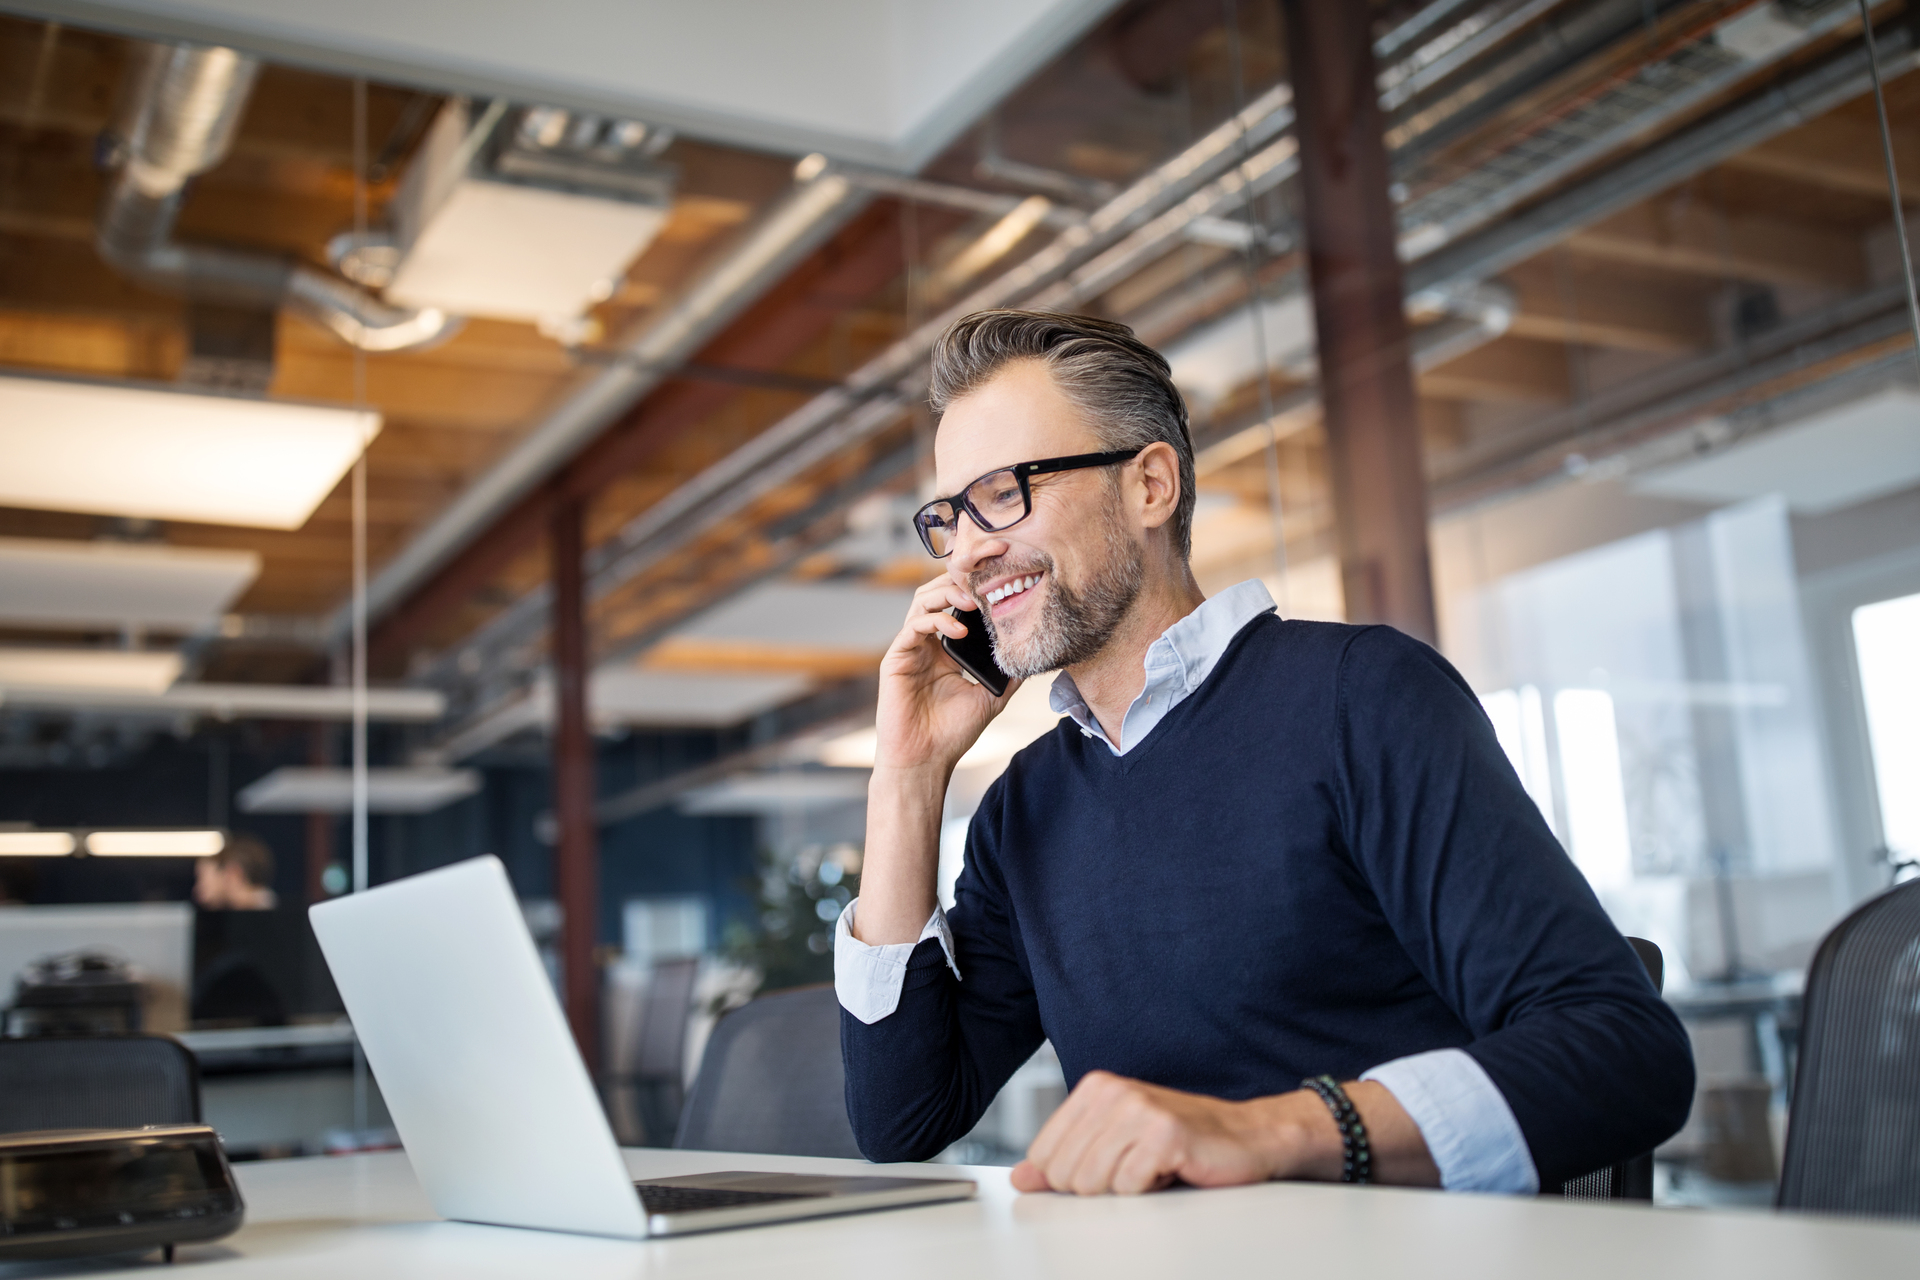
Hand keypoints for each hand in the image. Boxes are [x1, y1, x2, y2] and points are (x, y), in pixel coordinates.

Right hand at [873, 573, 1020, 775]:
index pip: (957, 605)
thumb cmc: (952, 734)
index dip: (974, 589)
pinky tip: (960, 632)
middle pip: (937, 593)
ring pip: (922, 601)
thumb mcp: (991, 697)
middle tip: (986, 581)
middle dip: (960, 581)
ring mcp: (910, 649)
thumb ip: (1008, 674)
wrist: (925, 760)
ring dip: (948, 594)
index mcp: (945, 649)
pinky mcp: (896, 659)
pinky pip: (912, 627)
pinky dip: (936, 621)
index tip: (1000, 581)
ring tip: (973, 601)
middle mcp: (926, 644)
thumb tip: (1034, 655)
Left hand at [1010, 1073, 1438, 1194]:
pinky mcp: (1164, 1133)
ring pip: (1093, 1182)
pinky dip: (1150, 1190)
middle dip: (1099, 1187)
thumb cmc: (1180, 1143)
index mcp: (1094, 1088)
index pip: (1043, 1155)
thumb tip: (1021, 1179)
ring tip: (1152, 1169)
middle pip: (1065, 1173)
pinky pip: (1129, 1186)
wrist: (1247, 1138)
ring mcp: (1138, 1109)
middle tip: (1135, 1170)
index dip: (1070, 1180)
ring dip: (1126, 1189)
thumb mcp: (1114, 1146)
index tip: (1104, 1171)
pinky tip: (1171, 1171)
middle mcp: (1112, 1092)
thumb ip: (1065, 1160)